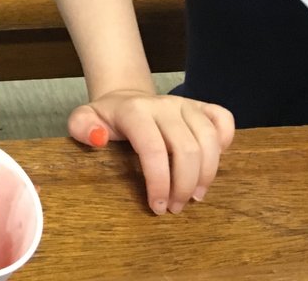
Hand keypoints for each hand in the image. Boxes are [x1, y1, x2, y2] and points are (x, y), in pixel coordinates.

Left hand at [68, 90, 234, 214]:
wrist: (126, 99)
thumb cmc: (106, 118)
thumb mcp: (83, 120)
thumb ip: (82, 128)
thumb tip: (98, 138)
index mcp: (135, 111)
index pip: (154, 149)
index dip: (159, 182)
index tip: (158, 207)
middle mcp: (164, 105)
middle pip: (187, 149)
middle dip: (183, 186)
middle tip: (175, 208)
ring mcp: (186, 104)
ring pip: (210, 141)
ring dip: (206, 175)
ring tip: (194, 197)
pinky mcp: (202, 106)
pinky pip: (224, 120)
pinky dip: (225, 143)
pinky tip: (210, 164)